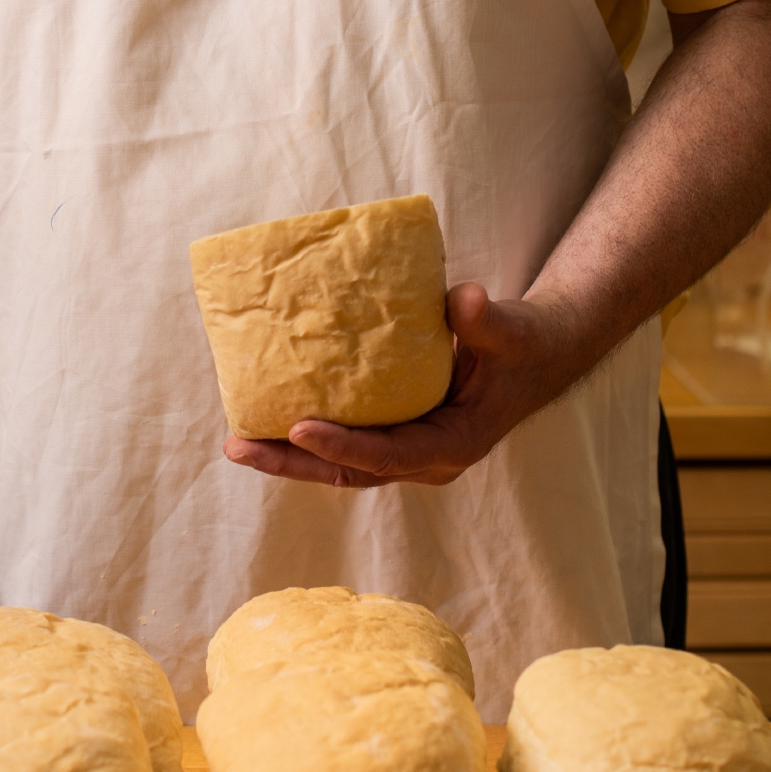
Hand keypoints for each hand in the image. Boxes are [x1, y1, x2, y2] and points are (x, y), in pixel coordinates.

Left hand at [222, 281, 591, 489]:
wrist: (533, 359)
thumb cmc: (520, 345)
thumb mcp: (510, 331)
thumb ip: (485, 319)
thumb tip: (463, 299)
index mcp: (453, 443)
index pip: (390, 455)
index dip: (344, 445)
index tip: (299, 428)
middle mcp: (425, 459)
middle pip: (350, 472)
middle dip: (293, 463)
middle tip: (239, 446)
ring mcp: (408, 451)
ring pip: (341, 465)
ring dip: (290, 457)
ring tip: (238, 442)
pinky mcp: (395, 434)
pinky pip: (346, 444)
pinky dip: (307, 439)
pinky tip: (269, 418)